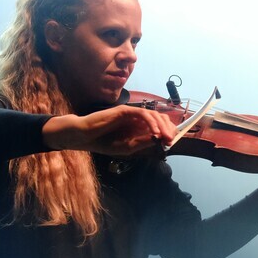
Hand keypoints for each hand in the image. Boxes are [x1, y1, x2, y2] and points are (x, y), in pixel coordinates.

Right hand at [42, 105, 176, 155]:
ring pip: (154, 115)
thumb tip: (162, 140)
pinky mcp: (125, 110)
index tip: (171, 142)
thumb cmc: (104, 142)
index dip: (167, 132)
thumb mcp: (128, 146)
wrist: (86, 137)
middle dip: (168, 129)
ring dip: (162, 126)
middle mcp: (137, 118)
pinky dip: (151, 122)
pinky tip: (155, 132)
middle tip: (171, 140)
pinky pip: (142, 114)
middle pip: (160, 118)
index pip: (159, 125)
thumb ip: (144, 142)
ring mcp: (131, 113)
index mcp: (139, 127)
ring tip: (165, 137)